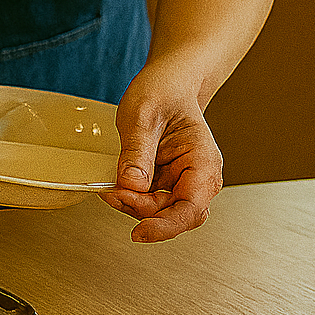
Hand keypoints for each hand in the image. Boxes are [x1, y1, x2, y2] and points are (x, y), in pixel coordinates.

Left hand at [100, 66, 223, 241]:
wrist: (167, 82)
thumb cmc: (162, 91)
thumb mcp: (142, 114)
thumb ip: (137, 150)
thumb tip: (131, 185)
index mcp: (203, 162)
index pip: (191, 208)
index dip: (166, 225)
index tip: (140, 232)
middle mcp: (198, 177)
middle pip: (175, 214)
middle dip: (143, 212)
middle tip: (113, 194)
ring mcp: (182, 181)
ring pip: (161, 211)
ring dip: (135, 207)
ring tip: (110, 189)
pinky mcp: (165, 180)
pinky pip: (150, 199)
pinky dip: (131, 197)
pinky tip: (115, 186)